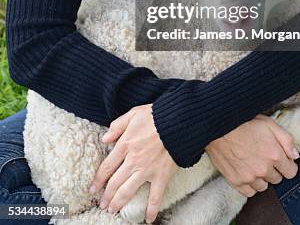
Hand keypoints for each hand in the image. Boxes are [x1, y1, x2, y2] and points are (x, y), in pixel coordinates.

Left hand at [89, 104, 177, 222]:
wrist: (177, 120)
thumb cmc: (155, 115)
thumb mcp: (133, 114)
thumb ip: (117, 126)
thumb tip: (104, 139)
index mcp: (125, 145)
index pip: (107, 166)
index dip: (98, 180)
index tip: (92, 189)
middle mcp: (133, 160)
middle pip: (115, 182)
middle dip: (106, 196)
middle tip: (102, 204)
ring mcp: (147, 170)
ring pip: (128, 191)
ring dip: (118, 202)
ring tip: (112, 210)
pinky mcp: (161, 175)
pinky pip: (155, 196)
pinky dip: (151, 209)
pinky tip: (148, 219)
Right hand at [205, 114, 298, 196]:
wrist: (218, 126)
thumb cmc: (243, 121)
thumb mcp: (269, 123)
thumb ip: (286, 140)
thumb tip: (295, 156)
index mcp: (274, 155)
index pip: (291, 172)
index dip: (286, 164)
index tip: (280, 159)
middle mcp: (263, 169)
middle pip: (277, 179)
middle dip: (273, 169)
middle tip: (263, 156)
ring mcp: (249, 177)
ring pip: (264, 186)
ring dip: (261, 177)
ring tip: (253, 163)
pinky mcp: (236, 181)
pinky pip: (249, 192)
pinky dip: (250, 184)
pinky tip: (246, 171)